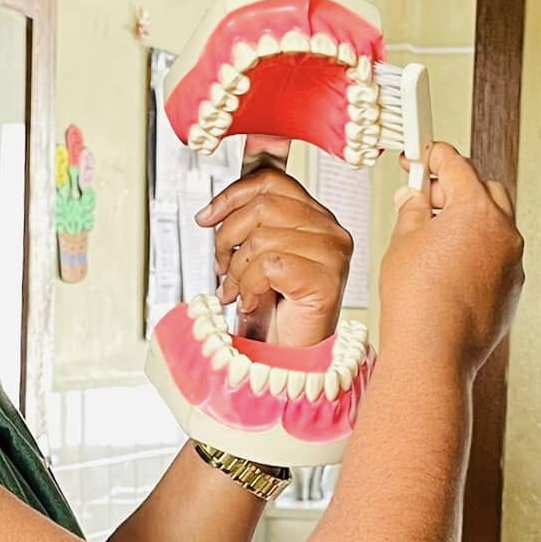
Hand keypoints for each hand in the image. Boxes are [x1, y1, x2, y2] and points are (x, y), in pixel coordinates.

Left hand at [196, 136, 352, 345]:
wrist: (292, 359)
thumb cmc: (278, 314)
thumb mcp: (259, 259)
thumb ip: (251, 228)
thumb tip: (217, 210)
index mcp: (317, 219)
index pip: (272, 182)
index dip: (233, 195)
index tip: (207, 216)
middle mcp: (331, 231)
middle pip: (263, 205)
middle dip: (228, 237)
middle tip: (222, 266)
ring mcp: (333, 254)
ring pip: (262, 237)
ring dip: (237, 270)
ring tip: (239, 290)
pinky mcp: (326, 279)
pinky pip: (268, 265)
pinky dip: (248, 286)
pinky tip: (251, 301)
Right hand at [379, 143, 522, 372]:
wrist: (433, 353)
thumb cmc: (417, 304)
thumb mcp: (402, 243)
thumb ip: (412, 212)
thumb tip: (414, 201)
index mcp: (477, 210)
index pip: (457, 165)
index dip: (434, 156)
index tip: (424, 157)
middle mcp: (504, 232)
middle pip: (485, 190)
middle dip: (457, 188)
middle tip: (427, 198)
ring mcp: (512, 263)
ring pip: (495, 225)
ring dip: (470, 222)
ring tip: (436, 238)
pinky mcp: (513, 289)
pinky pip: (497, 257)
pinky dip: (478, 253)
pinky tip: (449, 268)